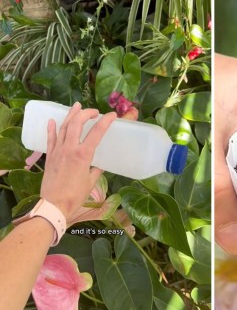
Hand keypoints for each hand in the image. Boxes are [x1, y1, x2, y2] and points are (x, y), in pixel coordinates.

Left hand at [40, 102, 116, 222]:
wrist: (54, 204)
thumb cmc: (76, 195)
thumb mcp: (91, 181)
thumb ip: (96, 170)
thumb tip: (99, 165)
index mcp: (83, 155)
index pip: (97, 132)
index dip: (106, 121)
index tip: (113, 116)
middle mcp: (70, 148)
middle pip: (77, 123)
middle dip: (86, 114)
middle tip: (94, 112)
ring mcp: (58, 150)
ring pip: (64, 127)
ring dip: (71, 115)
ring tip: (77, 106)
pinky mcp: (50, 155)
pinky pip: (50, 138)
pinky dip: (52, 128)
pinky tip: (53, 120)